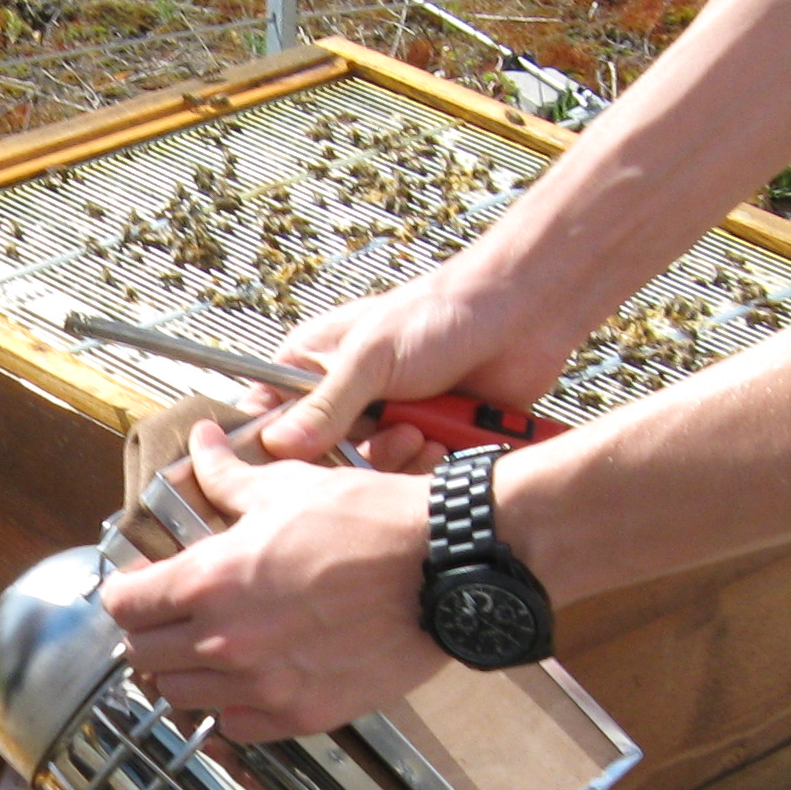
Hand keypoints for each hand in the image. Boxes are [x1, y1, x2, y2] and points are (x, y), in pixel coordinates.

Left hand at [101, 423, 447, 742]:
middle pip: (143, 654)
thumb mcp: (290, 486)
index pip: (125, 604)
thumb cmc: (374, 522)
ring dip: (185, 672)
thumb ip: (228, 478)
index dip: (128, 593)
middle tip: (172, 616)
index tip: (141, 588)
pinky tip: (246, 682)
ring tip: (208, 648)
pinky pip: (234, 727)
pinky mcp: (300, 714)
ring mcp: (262, 684)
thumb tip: (201, 445)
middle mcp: (226, 638)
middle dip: (150, 632)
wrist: (445, 567)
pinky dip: (230, 708)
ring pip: (181, 695)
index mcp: (212, 578)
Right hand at [253, 263, 574, 464]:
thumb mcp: (371, 357)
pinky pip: (410, 475)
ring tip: (423, 431)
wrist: (519, 316)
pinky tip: (445, 439)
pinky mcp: (424, 440)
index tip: (287, 468)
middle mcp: (346, 396)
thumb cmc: (440, 313)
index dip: (275, 446)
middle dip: (356, 456)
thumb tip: (280, 446)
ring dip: (399, 458)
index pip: (271, 414)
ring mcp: (385, 419)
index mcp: (314, 364)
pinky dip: (428, 463)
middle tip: (387, 432)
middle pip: (322, 458)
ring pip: (369, 472)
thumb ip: (327, 405)